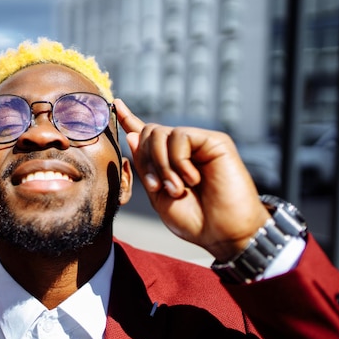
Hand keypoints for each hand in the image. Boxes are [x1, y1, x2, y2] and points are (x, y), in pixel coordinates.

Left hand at [114, 99, 269, 260]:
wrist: (223, 233)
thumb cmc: (194, 220)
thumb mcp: (158, 196)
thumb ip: (144, 167)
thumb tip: (131, 135)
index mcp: (168, 161)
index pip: (146, 135)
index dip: (129, 119)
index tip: (115, 104)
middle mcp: (183, 149)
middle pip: (147, 133)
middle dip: (145, 161)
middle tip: (158, 187)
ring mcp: (198, 143)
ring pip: (159, 133)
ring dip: (162, 165)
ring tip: (178, 188)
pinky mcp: (214, 141)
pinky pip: (180, 137)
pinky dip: (178, 161)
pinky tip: (193, 178)